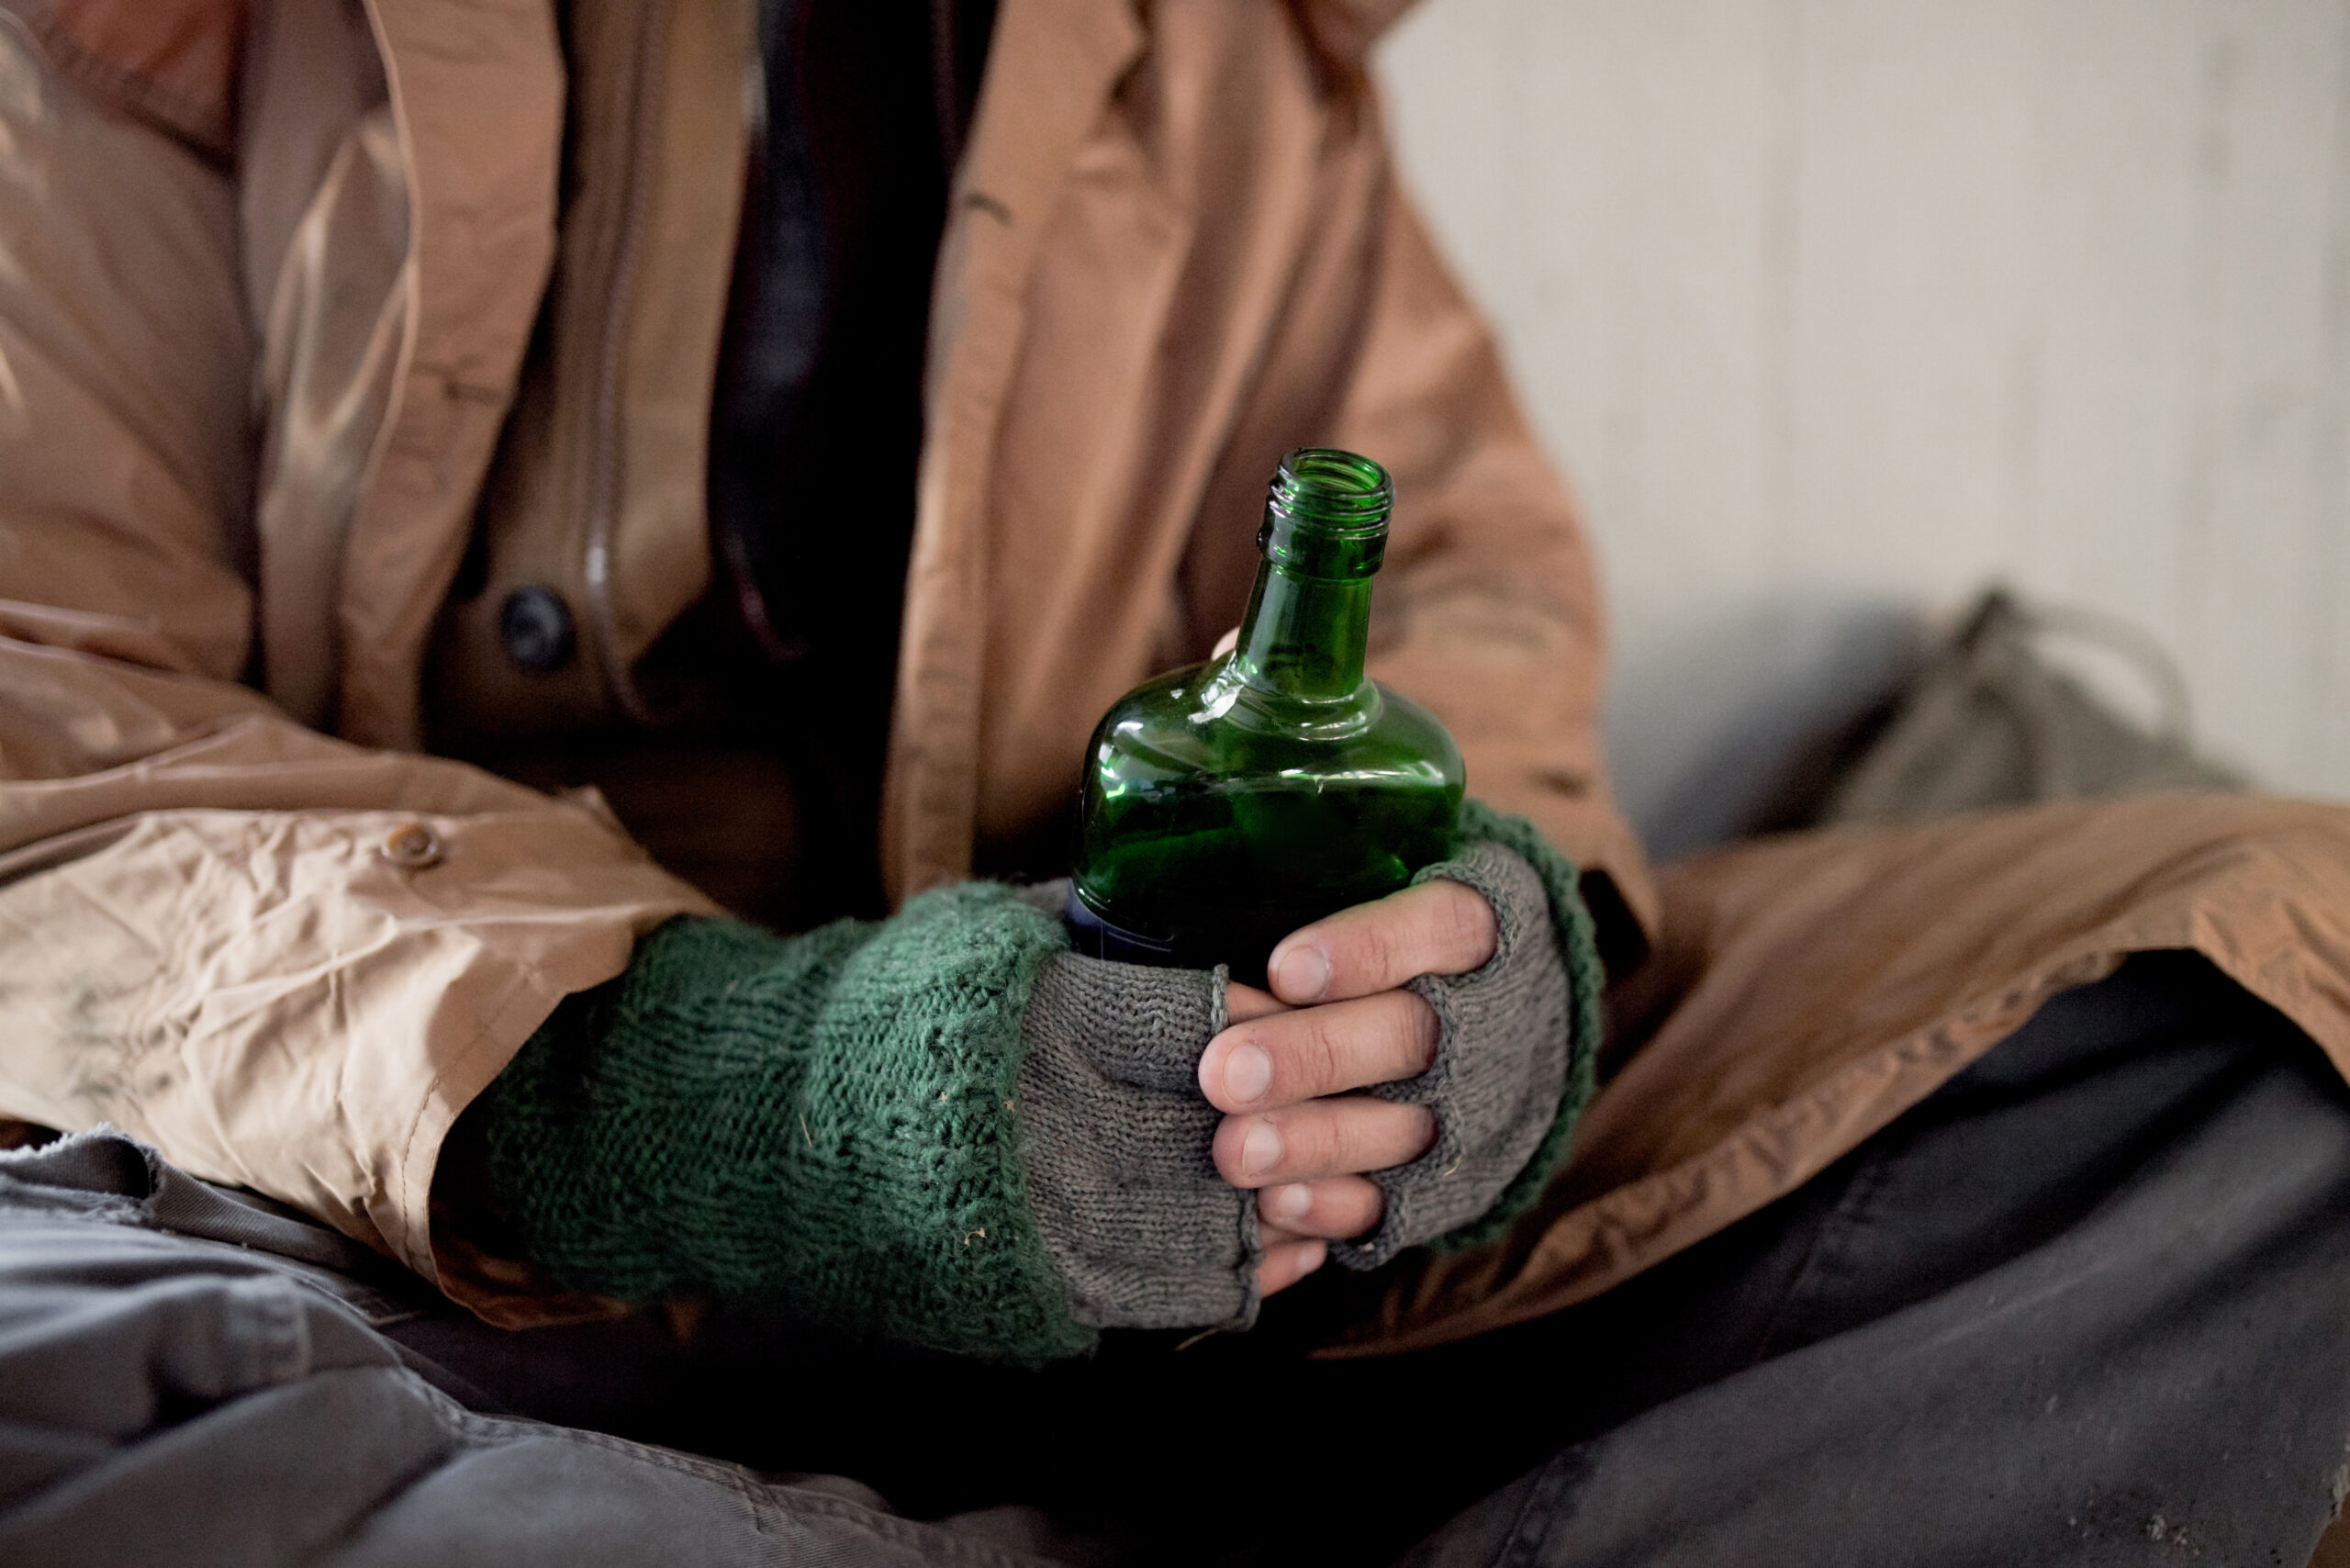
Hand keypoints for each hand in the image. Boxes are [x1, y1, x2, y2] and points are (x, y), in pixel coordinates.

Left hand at [1198, 877, 1499, 1295]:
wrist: (1510, 1032)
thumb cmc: (1399, 940)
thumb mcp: (1391, 886)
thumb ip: (1307, 890)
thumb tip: (1164, 896)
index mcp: (1480, 928)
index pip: (1441, 927)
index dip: (1368, 949)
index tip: (1285, 967)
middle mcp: (1483, 1020)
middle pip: (1410, 1034)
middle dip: (1315, 1056)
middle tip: (1224, 1073)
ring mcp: (1472, 1107)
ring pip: (1404, 1126)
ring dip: (1314, 1140)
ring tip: (1233, 1152)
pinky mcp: (1448, 1179)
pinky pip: (1400, 1200)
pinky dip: (1336, 1205)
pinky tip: (1276, 1204)